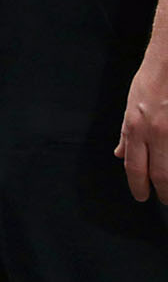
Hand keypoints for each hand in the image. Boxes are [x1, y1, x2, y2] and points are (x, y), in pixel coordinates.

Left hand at [116, 44, 167, 203]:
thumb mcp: (130, 105)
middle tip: (164, 201)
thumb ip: (126, 132)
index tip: (141, 196)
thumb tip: (119, 154)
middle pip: (159, 175)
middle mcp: (156, 132)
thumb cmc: (151, 80)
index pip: (134, 167)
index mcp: (136, 127)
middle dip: (162, 193)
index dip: (137, 186)